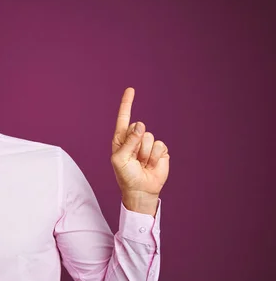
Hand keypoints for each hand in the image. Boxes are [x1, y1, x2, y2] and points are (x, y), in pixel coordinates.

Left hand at [111, 88, 169, 203]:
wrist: (141, 190)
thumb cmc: (126, 176)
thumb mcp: (120, 159)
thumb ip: (128, 142)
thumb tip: (140, 125)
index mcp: (121, 139)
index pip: (124, 118)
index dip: (127, 103)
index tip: (130, 89)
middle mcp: (135, 139)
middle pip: (138, 127)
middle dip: (136, 144)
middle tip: (134, 159)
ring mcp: (148, 144)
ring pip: (149, 137)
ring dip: (145, 153)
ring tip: (142, 163)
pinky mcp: (160, 151)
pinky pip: (160, 145)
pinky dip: (155, 157)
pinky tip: (151, 165)